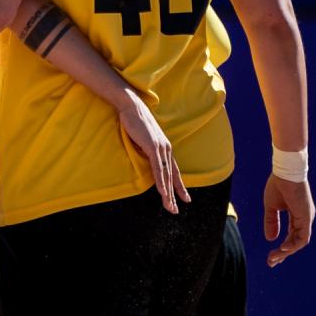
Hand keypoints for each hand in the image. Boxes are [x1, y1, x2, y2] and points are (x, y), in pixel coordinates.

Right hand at [116, 95, 188, 213]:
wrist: (131, 106)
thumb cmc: (134, 120)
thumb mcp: (142, 138)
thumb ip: (145, 149)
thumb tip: (144, 157)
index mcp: (164, 147)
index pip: (174, 171)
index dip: (179, 185)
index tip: (184, 198)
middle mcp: (166, 149)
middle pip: (172, 176)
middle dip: (175, 194)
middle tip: (176, 209)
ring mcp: (161, 148)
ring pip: (166, 175)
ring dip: (168, 193)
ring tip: (170, 206)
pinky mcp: (153, 147)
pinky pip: (158, 169)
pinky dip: (161, 182)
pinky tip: (164, 192)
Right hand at [263, 174, 314, 266]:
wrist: (285, 172)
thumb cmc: (278, 185)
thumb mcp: (271, 207)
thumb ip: (271, 222)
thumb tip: (270, 239)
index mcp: (298, 216)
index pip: (291, 237)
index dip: (281, 247)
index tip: (271, 257)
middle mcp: (304, 219)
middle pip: (295, 242)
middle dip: (283, 254)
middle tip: (271, 263)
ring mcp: (307, 219)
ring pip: (299, 242)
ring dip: (286, 252)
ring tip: (274, 258)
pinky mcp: (306, 217)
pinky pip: (302, 237)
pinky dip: (292, 244)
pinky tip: (282, 248)